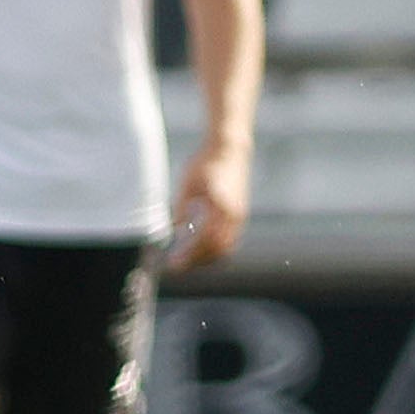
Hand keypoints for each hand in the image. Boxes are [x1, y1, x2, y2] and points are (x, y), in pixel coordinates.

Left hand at [170, 140, 250, 269]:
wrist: (230, 148)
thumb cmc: (206, 162)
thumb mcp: (187, 183)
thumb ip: (181, 207)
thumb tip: (175, 229)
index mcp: (219, 206)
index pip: (205, 240)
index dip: (189, 255)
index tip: (174, 263)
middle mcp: (233, 214)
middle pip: (217, 249)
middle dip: (196, 261)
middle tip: (177, 264)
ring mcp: (239, 215)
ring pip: (226, 248)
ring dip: (206, 257)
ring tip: (186, 258)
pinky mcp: (240, 214)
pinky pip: (230, 240)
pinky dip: (215, 249)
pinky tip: (198, 246)